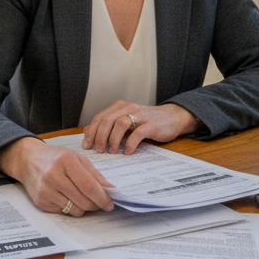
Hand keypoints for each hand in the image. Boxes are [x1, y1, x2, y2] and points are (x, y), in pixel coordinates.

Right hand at [0, 137, 115, 215]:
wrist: (27, 159)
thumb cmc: (55, 157)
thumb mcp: (76, 158)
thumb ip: (94, 175)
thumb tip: (110, 190)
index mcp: (66, 161)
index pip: (89, 186)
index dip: (102, 198)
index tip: (110, 204)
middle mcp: (53, 176)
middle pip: (83, 201)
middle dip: (95, 205)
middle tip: (99, 203)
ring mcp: (45, 190)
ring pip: (75, 210)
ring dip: (83, 208)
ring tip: (81, 198)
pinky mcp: (40, 202)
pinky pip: (63, 212)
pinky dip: (69, 207)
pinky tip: (66, 197)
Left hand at [82, 101, 198, 154]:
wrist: (172, 118)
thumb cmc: (146, 122)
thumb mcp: (125, 121)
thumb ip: (108, 125)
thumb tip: (86, 131)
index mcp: (119, 107)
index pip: (100, 118)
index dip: (91, 132)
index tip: (86, 146)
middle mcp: (128, 108)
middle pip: (107, 120)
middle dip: (100, 137)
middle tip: (98, 151)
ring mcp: (140, 115)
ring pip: (120, 124)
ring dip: (113, 139)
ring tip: (111, 152)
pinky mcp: (151, 125)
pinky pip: (137, 133)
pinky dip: (130, 144)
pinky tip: (126, 152)